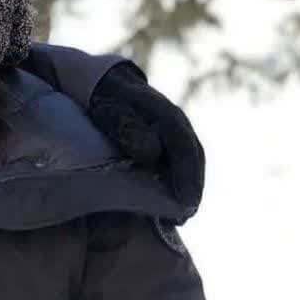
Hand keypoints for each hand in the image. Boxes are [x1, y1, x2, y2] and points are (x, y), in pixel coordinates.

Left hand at [89, 62, 204, 210]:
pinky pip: (181, 160)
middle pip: (193, 158)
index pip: (184, 150)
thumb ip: (131, 131)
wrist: (105, 82)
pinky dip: (180, 180)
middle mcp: (177, 123)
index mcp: (167, 116)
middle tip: (185, 216)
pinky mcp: (168, 138)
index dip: (187, 178)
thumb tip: (152, 153)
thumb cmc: (106, 99)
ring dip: (189, 187)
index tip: (185, 205)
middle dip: (192, 189)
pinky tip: (172, 198)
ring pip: (190, 161)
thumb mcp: (113, 112)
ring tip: (181, 214)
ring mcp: (175, 130)